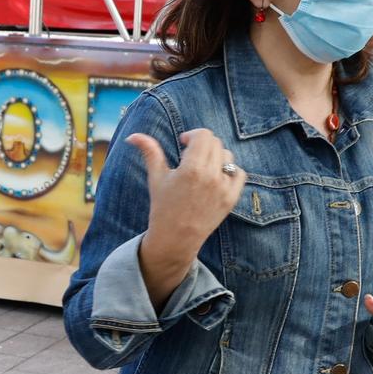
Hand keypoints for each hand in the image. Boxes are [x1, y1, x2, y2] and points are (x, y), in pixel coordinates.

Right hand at [128, 128, 245, 264]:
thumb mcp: (156, 177)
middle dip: (202, 145)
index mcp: (191, 169)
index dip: (192, 135)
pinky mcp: (231, 197)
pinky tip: (216, 177)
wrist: (176, 238)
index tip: (184, 144)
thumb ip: (149, 151)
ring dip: (215, 156)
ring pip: (227, 155)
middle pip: (215, 143)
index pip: (203, 135)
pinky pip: (239, 173)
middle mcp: (210, 176)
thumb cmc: (163, 207)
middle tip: (189, 158)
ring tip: (201, 169)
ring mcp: (223, 188)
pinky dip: (230, 170)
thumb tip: (133, 136)